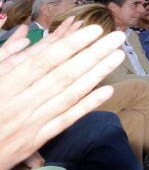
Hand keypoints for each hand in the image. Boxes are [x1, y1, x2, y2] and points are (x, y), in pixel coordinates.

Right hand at [0, 18, 124, 169]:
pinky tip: (107, 91)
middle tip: (118, 37)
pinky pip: (66, 120)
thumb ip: (5, 58)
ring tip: (118, 56)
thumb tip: (24, 35)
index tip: (95, 29)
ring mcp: (31, 123)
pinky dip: (87, 105)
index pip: (44, 61)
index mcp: (6, 85)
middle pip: (64, 75)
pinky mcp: (36, 140)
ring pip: (70, 95)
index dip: (71, 44)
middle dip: (94, 54)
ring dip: (97, 74)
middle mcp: (22, 103)